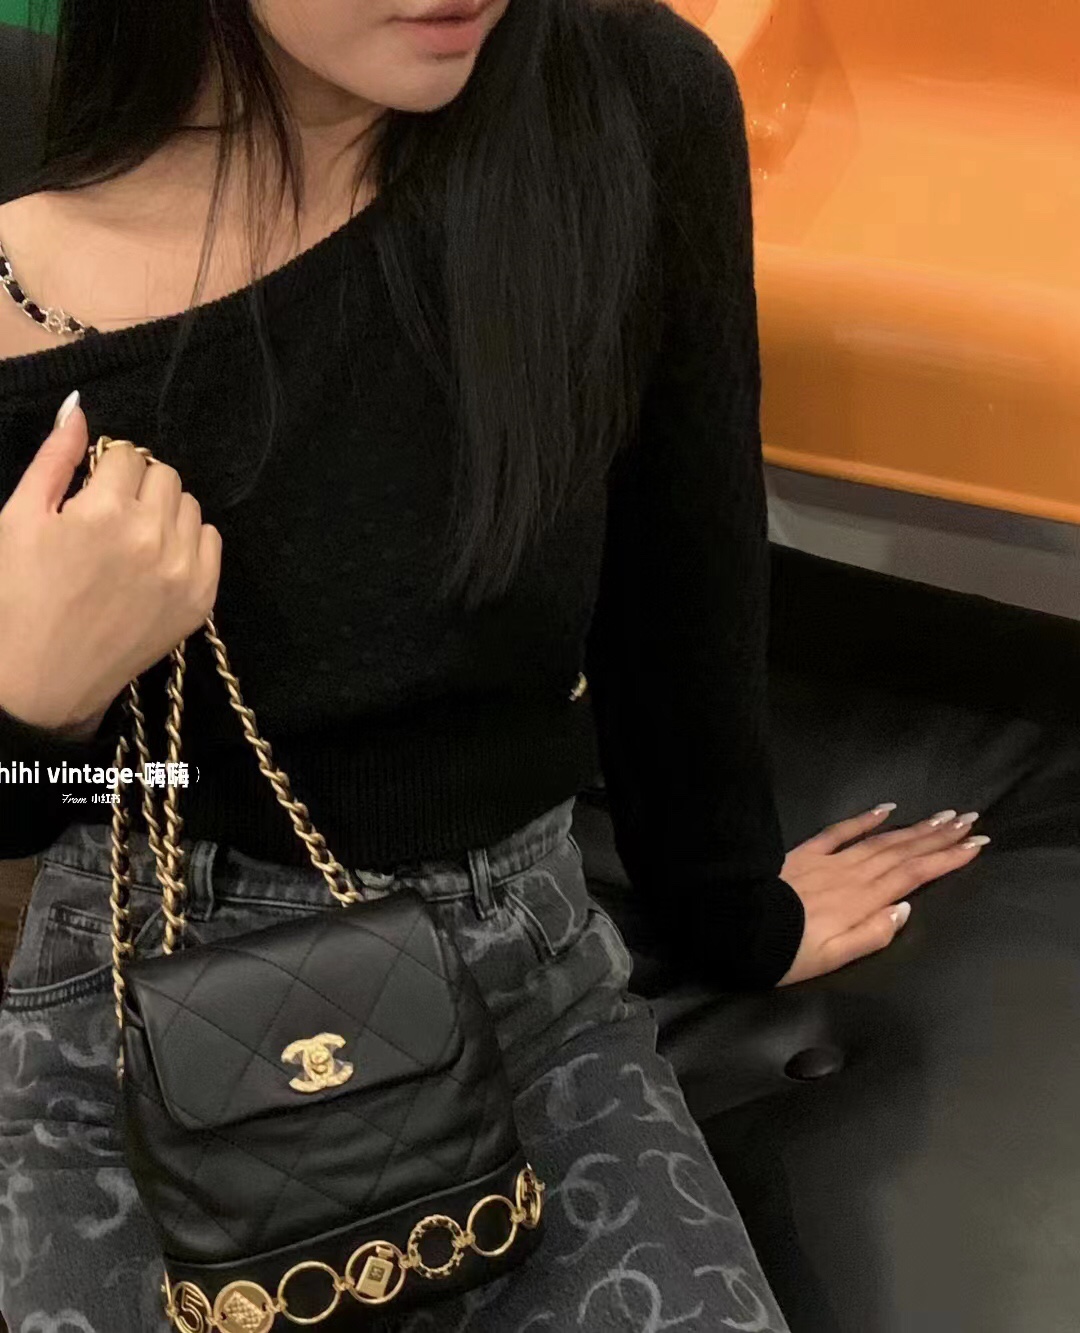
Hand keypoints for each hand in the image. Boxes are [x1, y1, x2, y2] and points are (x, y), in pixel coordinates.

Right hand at [0, 393, 221, 733]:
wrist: (43, 678)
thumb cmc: (22, 595)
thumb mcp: (20, 518)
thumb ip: (54, 458)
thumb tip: (78, 407)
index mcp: (105, 511)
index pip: (129, 455)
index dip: (107, 470)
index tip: (91, 494)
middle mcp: (153, 536)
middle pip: (165, 475)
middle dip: (138, 486)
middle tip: (111, 516)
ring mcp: (183, 570)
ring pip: (190, 506)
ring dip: (165, 511)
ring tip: (132, 539)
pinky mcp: (201, 599)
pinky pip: (212, 541)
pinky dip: (189, 541)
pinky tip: (157, 559)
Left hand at [777, 803, 988, 984]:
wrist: (737, 925)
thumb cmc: (786, 952)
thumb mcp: (832, 959)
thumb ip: (871, 935)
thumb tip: (906, 909)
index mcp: (862, 903)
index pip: (914, 876)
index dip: (947, 859)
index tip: (976, 844)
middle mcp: (852, 876)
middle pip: (903, 852)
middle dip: (939, 837)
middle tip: (971, 820)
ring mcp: (829, 861)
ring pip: (880, 840)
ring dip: (914, 828)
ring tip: (943, 816)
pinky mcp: (806, 853)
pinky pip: (840, 831)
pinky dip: (865, 819)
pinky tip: (886, 808)